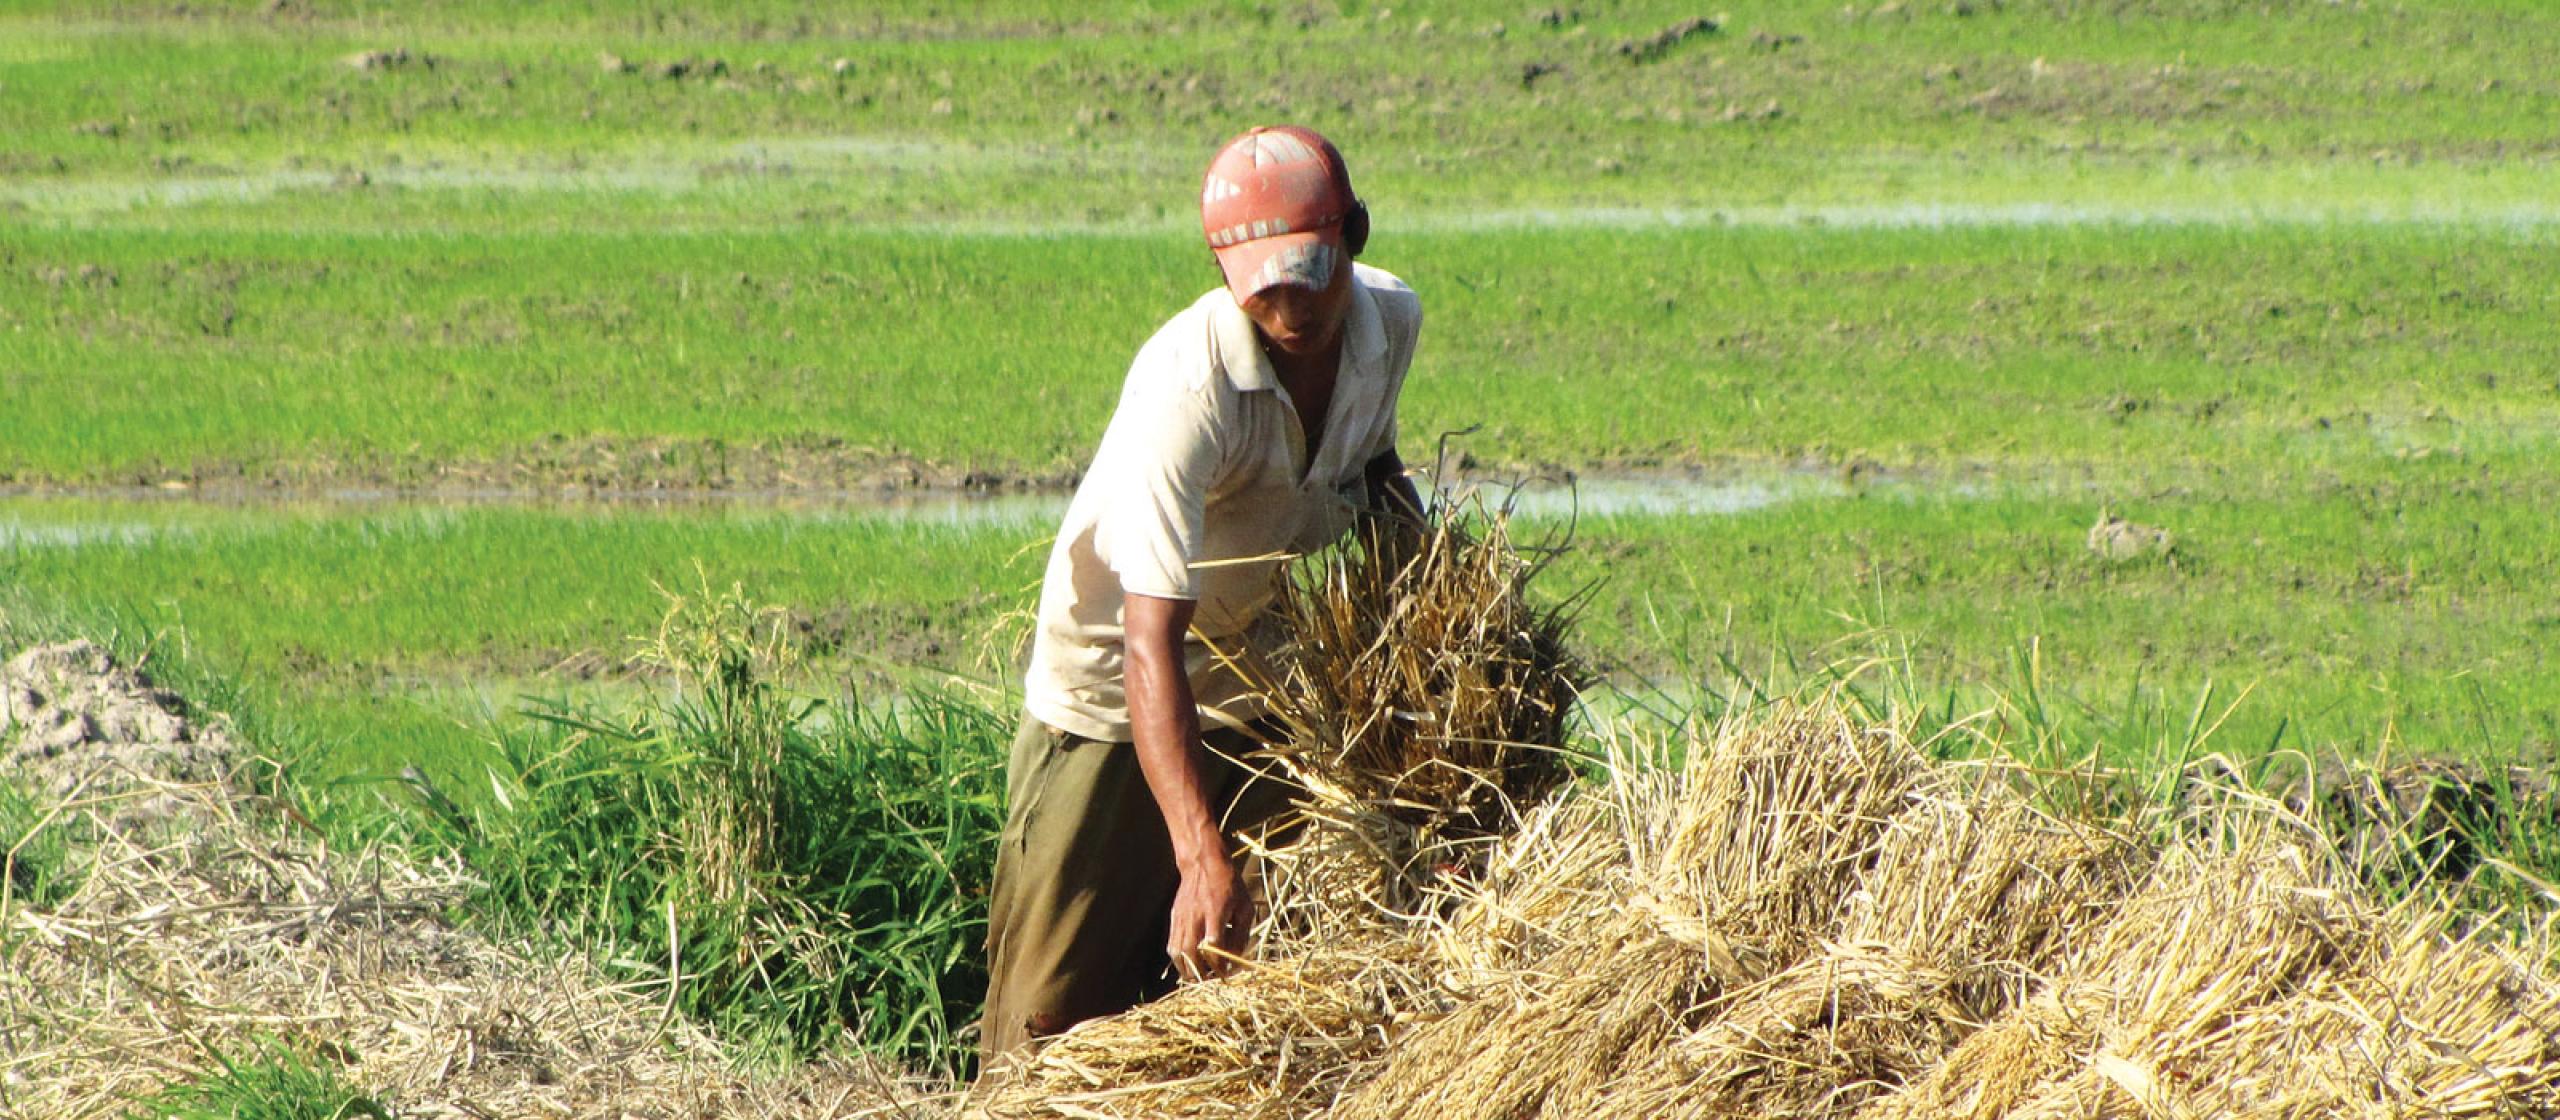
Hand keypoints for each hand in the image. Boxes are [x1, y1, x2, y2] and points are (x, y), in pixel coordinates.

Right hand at [1166, 849, 1254, 981]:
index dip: (1219, 965)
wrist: (1203, 863)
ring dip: (1188, 970)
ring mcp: (1182, 919)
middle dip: (1202, 973)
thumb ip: (1242, 934)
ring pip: (1178, 954)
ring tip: (1201, 975)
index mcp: (1215, 913)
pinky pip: (1172, 946)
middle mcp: (1195, 917)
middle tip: (1213, 977)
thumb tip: (1237, 959)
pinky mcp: (1174, 918)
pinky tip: (1190, 963)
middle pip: (1191, 954)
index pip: (1212, 947)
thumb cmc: (1229, 885)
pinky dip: (1179, 960)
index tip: (1227, 972)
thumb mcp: (1245, 906)